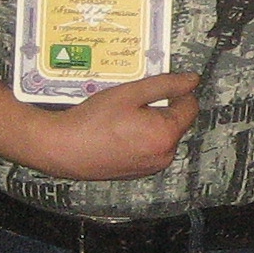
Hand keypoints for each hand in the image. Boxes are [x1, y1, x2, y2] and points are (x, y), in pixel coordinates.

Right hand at [29, 72, 200, 179]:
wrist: (62, 148)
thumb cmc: (92, 121)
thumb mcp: (130, 93)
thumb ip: (165, 85)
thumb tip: (191, 81)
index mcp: (165, 135)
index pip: (190, 107)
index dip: (178, 91)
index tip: (160, 84)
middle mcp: (163, 156)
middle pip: (176, 122)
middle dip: (161, 108)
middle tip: (133, 100)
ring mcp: (150, 167)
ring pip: (162, 135)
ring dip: (150, 122)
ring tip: (122, 116)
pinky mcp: (137, 172)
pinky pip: (149, 148)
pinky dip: (140, 137)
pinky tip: (118, 130)